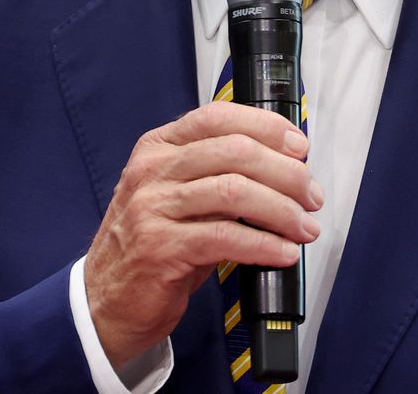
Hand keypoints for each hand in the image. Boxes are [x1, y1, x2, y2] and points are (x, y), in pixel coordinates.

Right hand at [84, 102, 323, 364]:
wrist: (105, 301)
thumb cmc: (153, 245)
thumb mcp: (179, 197)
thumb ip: (218, 173)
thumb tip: (285, 166)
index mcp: (158, 148)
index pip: (218, 117)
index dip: (267, 127)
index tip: (300, 147)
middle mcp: (152, 171)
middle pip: (236, 152)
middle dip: (287, 173)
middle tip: (312, 196)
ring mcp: (152, 208)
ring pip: (236, 192)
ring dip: (283, 211)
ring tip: (305, 227)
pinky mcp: (160, 248)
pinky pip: (226, 237)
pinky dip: (264, 244)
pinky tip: (283, 252)